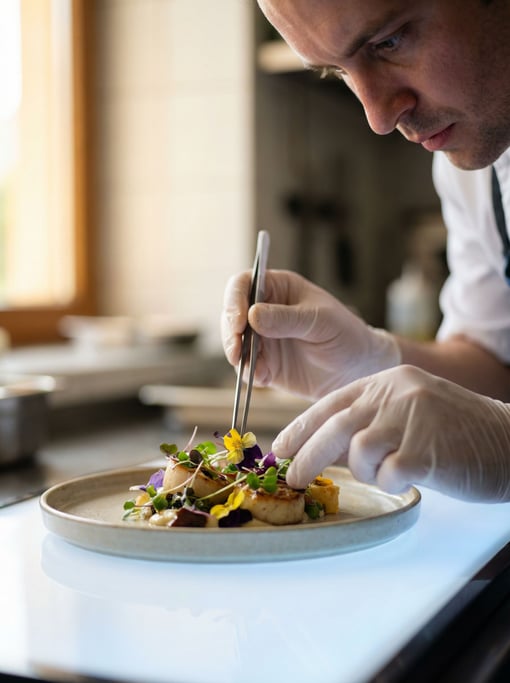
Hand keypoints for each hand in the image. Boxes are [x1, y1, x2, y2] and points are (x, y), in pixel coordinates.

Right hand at [221, 269, 399, 399]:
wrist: (357, 369)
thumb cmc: (345, 334)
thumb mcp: (319, 321)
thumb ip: (286, 319)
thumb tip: (252, 315)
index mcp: (278, 288)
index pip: (244, 284)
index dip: (235, 300)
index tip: (240, 321)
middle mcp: (264, 311)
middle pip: (232, 315)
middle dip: (231, 333)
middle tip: (237, 351)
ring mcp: (262, 338)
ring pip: (235, 343)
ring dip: (238, 356)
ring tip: (254, 369)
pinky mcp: (265, 364)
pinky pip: (247, 368)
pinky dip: (250, 373)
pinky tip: (264, 378)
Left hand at [273, 365, 509, 501]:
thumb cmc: (454, 432)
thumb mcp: (407, 411)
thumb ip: (369, 420)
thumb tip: (321, 446)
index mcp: (388, 381)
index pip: (332, 402)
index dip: (302, 426)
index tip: (281, 448)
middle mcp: (397, 394)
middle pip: (336, 426)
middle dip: (308, 456)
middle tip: (292, 478)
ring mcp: (413, 419)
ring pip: (359, 451)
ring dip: (362, 471)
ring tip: (384, 472)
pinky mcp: (427, 451)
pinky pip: (387, 474)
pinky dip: (388, 482)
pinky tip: (405, 478)